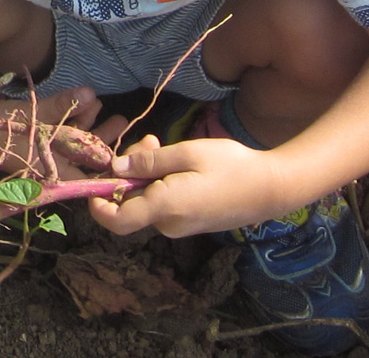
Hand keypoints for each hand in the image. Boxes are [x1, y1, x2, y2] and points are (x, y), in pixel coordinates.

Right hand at [0, 88, 112, 176]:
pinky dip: (69, 124)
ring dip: (87, 127)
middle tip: (122, 119)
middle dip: (103, 138)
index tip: (130, 151)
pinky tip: (82, 104)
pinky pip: (58, 139)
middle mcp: (49, 169)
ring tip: (103, 107)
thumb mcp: (33, 115)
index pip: (90, 175)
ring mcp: (40, 158)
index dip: (110, 164)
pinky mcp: (32, 147)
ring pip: (72, 147)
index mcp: (51, 171)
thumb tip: (93, 94)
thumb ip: (63, 107)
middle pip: (84, 158)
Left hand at [87, 134, 286, 237]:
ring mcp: (181, 226)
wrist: (271, 189)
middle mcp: (168, 224)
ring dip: (148, 174)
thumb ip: (149, 161)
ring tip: (164, 145)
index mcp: (164, 208)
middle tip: (149, 142)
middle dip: (130, 172)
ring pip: (148, 201)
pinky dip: (162, 183)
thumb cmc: (231, 167)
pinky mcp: (192, 222)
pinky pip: (165, 204)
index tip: (97, 181)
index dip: (98, 205)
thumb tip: (116, 168)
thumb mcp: (188, 153)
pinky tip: (178, 163)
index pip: (116, 221)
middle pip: (132, 203)